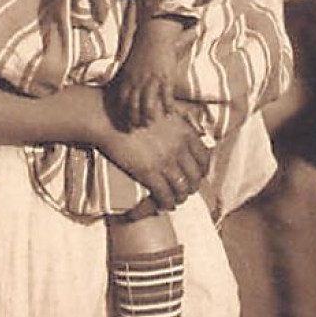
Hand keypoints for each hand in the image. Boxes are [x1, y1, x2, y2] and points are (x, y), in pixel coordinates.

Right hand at [96, 110, 210, 210]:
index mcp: (185, 133)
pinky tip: (164, 204)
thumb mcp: (163, 112)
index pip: (204, 158)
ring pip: (182, 189)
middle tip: (186, 190)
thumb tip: (183, 132)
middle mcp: (179, 148)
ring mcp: (165, 162)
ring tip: (175, 200)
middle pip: (196, 176)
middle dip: (192, 187)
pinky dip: (167, 203)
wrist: (111, 119)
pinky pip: (165, 195)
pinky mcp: (149, 173)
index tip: (197, 175)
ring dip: (180, 198)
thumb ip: (177, 124)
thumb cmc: (133, 113)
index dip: (202, 171)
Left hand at [116, 18, 186, 127]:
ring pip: (147, 104)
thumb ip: (127, 80)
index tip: (124, 122)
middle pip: (133, 105)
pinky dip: (168, 106)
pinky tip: (170, 114)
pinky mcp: (165, 77)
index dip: (122, 113)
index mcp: (127, 78)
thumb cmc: (142, 51)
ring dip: (148, 116)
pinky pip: (166, 96)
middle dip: (133, 119)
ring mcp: (151, 80)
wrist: (155, 36)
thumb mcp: (129, 65)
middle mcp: (137, 81)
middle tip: (135, 128)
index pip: (122, 100)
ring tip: (150, 123)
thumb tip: (124, 93)